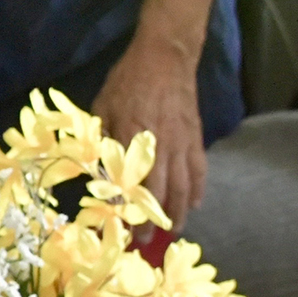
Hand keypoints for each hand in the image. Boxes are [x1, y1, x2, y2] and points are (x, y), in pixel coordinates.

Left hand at [92, 32, 206, 222]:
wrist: (165, 57)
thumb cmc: (128, 80)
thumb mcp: (104, 106)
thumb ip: (102, 138)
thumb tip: (98, 168)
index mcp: (133, 139)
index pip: (131, 185)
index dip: (128, 210)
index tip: (123, 229)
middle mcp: (160, 146)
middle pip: (159, 192)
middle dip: (153, 219)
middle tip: (147, 239)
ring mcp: (181, 143)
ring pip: (182, 186)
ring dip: (177, 211)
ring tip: (172, 230)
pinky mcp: (195, 137)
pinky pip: (199, 170)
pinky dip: (198, 189)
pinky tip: (194, 204)